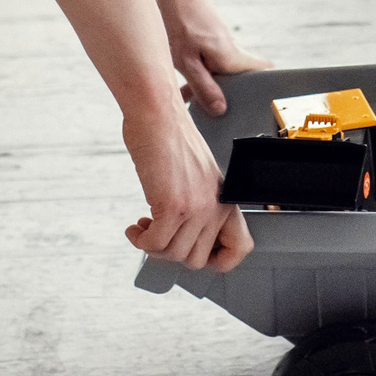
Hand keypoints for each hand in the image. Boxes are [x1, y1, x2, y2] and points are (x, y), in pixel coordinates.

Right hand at [124, 104, 252, 271]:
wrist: (158, 114)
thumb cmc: (172, 139)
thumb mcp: (199, 176)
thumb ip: (201, 204)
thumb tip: (186, 237)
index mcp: (226, 199)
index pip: (240, 248)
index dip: (218, 261)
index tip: (191, 254)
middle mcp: (216, 206)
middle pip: (196, 259)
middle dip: (171, 253)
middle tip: (157, 234)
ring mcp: (196, 207)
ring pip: (173, 255)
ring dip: (152, 246)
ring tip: (144, 227)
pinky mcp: (172, 205)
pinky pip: (155, 244)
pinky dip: (140, 241)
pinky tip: (135, 227)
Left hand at [162, 0, 268, 115]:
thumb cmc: (178, 21)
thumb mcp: (186, 61)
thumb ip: (203, 86)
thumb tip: (220, 109)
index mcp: (231, 57)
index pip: (262, 71)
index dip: (263, 86)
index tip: (256, 102)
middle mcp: (231, 49)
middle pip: (240, 76)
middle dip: (229, 93)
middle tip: (213, 109)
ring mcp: (221, 43)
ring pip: (222, 69)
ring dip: (210, 83)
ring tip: (189, 97)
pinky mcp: (209, 39)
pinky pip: (210, 62)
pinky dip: (200, 73)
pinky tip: (181, 81)